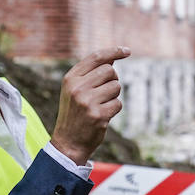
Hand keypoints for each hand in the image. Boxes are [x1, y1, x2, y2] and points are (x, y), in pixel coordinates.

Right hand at [50, 46, 129, 165]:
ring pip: (116, 86)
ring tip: (100, 106)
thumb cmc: (75, 113)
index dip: (114, 52)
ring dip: (113, 96)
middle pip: (110, 71)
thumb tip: (113, 58)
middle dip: (112, 80)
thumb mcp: (75, 90)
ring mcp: (87, 101)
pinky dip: (114, 109)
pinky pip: (118, 103)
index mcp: (70, 79)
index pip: (96, 57)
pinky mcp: (98, 115)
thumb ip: (91, 74)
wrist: (68, 142)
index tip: (127, 51)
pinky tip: (102, 116)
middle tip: (103, 93)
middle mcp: (77, 87)